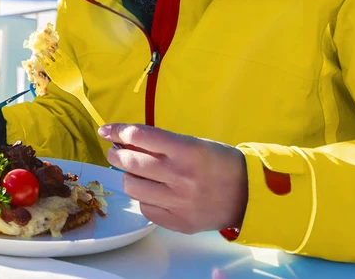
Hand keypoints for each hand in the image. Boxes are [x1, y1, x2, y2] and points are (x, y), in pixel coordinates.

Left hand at [99, 123, 248, 233]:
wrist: (249, 195)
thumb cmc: (219, 164)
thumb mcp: (194, 144)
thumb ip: (162, 144)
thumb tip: (126, 141)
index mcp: (186, 150)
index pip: (139, 136)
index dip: (117, 132)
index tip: (105, 131)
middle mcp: (180, 175)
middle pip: (130, 163)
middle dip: (116, 155)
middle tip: (115, 153)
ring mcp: (178, 201)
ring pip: (132, 187)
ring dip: (127, 177)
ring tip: (133, 174)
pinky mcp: (178, 222)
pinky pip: (145, 209)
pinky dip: (143, 199)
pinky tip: (152, 192)